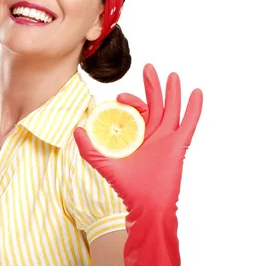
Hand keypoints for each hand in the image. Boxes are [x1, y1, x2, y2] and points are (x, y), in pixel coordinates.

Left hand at [74, 64, 202, 264]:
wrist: (144, 204)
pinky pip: (188, 123)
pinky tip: (196, 93)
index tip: (119, 97)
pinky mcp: (178, 145)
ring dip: (172, 92)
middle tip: (149, 67)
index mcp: (137, 136)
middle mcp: (153, 135)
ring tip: (172, 75)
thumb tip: (76, 129)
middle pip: (155, 104)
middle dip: (152, 86)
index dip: (130, 100)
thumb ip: (89, 148)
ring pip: (171, 109)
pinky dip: (193, 108)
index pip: (135, 111)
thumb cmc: (126, 187)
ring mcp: (166, 138)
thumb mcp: (103, 163)